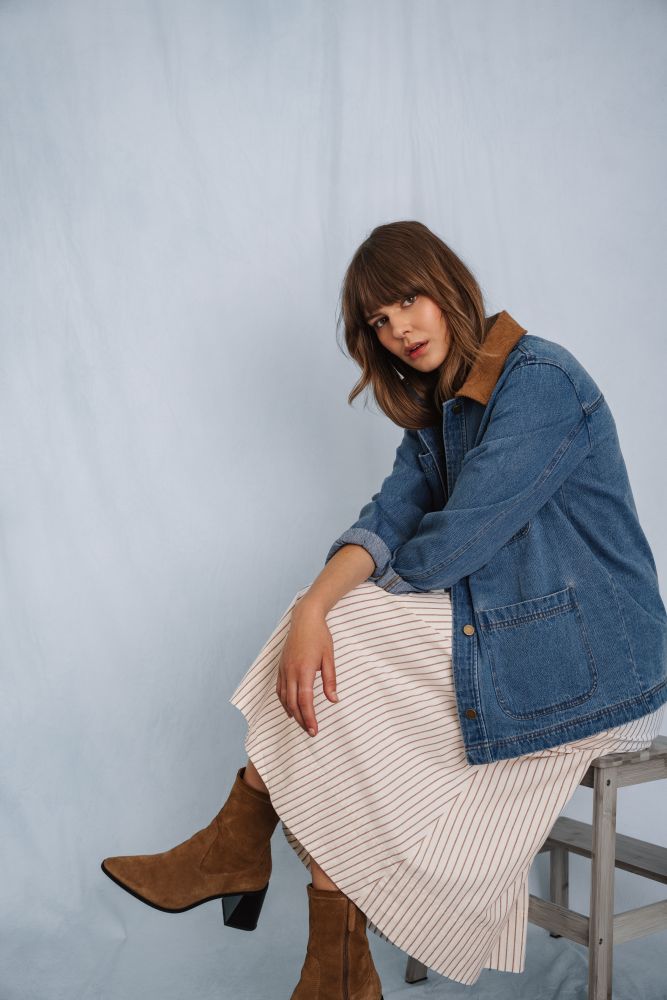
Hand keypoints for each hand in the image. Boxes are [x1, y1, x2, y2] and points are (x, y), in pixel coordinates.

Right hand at [275, 602, 338, 736]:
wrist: (304, 619)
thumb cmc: (320, 636)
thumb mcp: (329, 658)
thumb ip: (330, 680)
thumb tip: (333, 700)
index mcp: (304, 670)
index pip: (305, 700)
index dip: (309, 717)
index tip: (314, 730)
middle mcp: (291, 672)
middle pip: (293, 703)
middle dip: (301, 720)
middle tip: (310, 732)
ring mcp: (284, 669)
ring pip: (284, 698)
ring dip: (292, 713)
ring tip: (301, 723)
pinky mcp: (281, 667)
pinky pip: (279, 689)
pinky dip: (283, 701)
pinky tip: (289, 708)